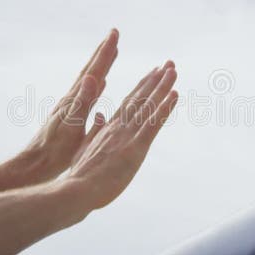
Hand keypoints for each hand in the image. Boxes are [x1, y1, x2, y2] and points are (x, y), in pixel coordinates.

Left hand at [23, 29, 118, 180]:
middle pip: (90, 70)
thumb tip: (93, 78)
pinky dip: (97, 84)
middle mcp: (72, 99)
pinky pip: (89, 93)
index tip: (115, 33)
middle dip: (103, 52)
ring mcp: (71, 106)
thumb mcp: (71, 127)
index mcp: (74, 101)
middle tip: (114, 33)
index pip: (93, 71)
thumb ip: (82, 102)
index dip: (105, 53)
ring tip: (111, 53)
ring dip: (101, 65)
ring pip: (90, 80)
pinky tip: (102, 84)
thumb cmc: (54, 152)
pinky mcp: (71, 116)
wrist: (35, 166)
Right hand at [67, 62, 178, 209]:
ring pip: (149, 106)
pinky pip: (153, 124)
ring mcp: (128, 136)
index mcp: (110, 128)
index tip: (152, 73)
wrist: (79, 190)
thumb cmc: (82, 175)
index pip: (129, 102)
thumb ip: (96, 131)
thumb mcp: (86, 149)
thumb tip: (101, 116)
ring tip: (173, 70)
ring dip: (163, 87)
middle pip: (141, 98)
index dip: (142, 87)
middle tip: (168, 64)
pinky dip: (165, 108)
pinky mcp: (136, 148)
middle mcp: (120, 127)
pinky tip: (175, 95)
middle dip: (155, 80)